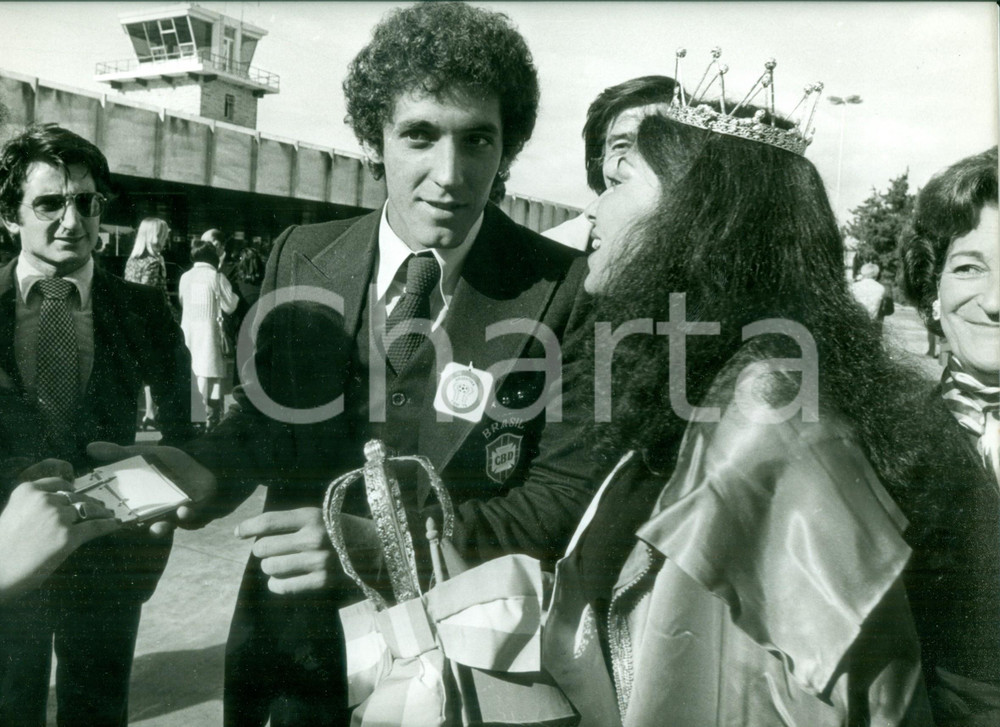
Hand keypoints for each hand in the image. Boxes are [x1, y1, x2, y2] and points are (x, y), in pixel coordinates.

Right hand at [0, 478, 119, 600]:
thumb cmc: (3, 547)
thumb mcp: (14, 515)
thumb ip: (34, 506)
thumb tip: (61, 505)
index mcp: (27, 491)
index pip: (59, 483)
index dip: (71, 489)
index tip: (78, 493)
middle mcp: (44, 500)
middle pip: (75, 497)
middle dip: (88, 502)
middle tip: (100, 506)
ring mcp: (57, 517)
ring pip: (88, 510)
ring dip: (100, 512)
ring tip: (109, 515)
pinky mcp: (68, 537)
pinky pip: (95, 527)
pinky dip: (107, 525)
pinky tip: (115, 525)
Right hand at [86, 441, 217, 535]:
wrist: (205, 463)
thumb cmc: (172, 463)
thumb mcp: (147, 454)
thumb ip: (120, 454)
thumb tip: (90, 447)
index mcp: (138, 502)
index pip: (119, 513)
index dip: (108, 517)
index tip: (100, 515)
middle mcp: (154, 513)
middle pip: (139, 526)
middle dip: (131, 527)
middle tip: (127, 527)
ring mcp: (174, 516)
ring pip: (164, 527)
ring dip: (161, 528)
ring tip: (159, 525)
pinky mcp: (195, 514)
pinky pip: (190, 521)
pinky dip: (186, 517)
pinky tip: (184, 510)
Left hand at [235, 508, 379, 594]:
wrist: (380, 548)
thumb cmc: (343, 529)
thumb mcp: (321, 516)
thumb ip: (291, 523)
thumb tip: (252, 534)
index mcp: (313, 516)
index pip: (269, 522)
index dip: (248, 527)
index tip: (238, 533)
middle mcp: (314, 537)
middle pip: (264, 547)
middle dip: (262, 550)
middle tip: (271, 549)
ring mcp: (318, 561)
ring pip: (270, 567)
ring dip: (270, 566)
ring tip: (280, 564)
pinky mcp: (322, 582)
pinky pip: (283, 587)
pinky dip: (275, 585)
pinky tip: (279, 580)